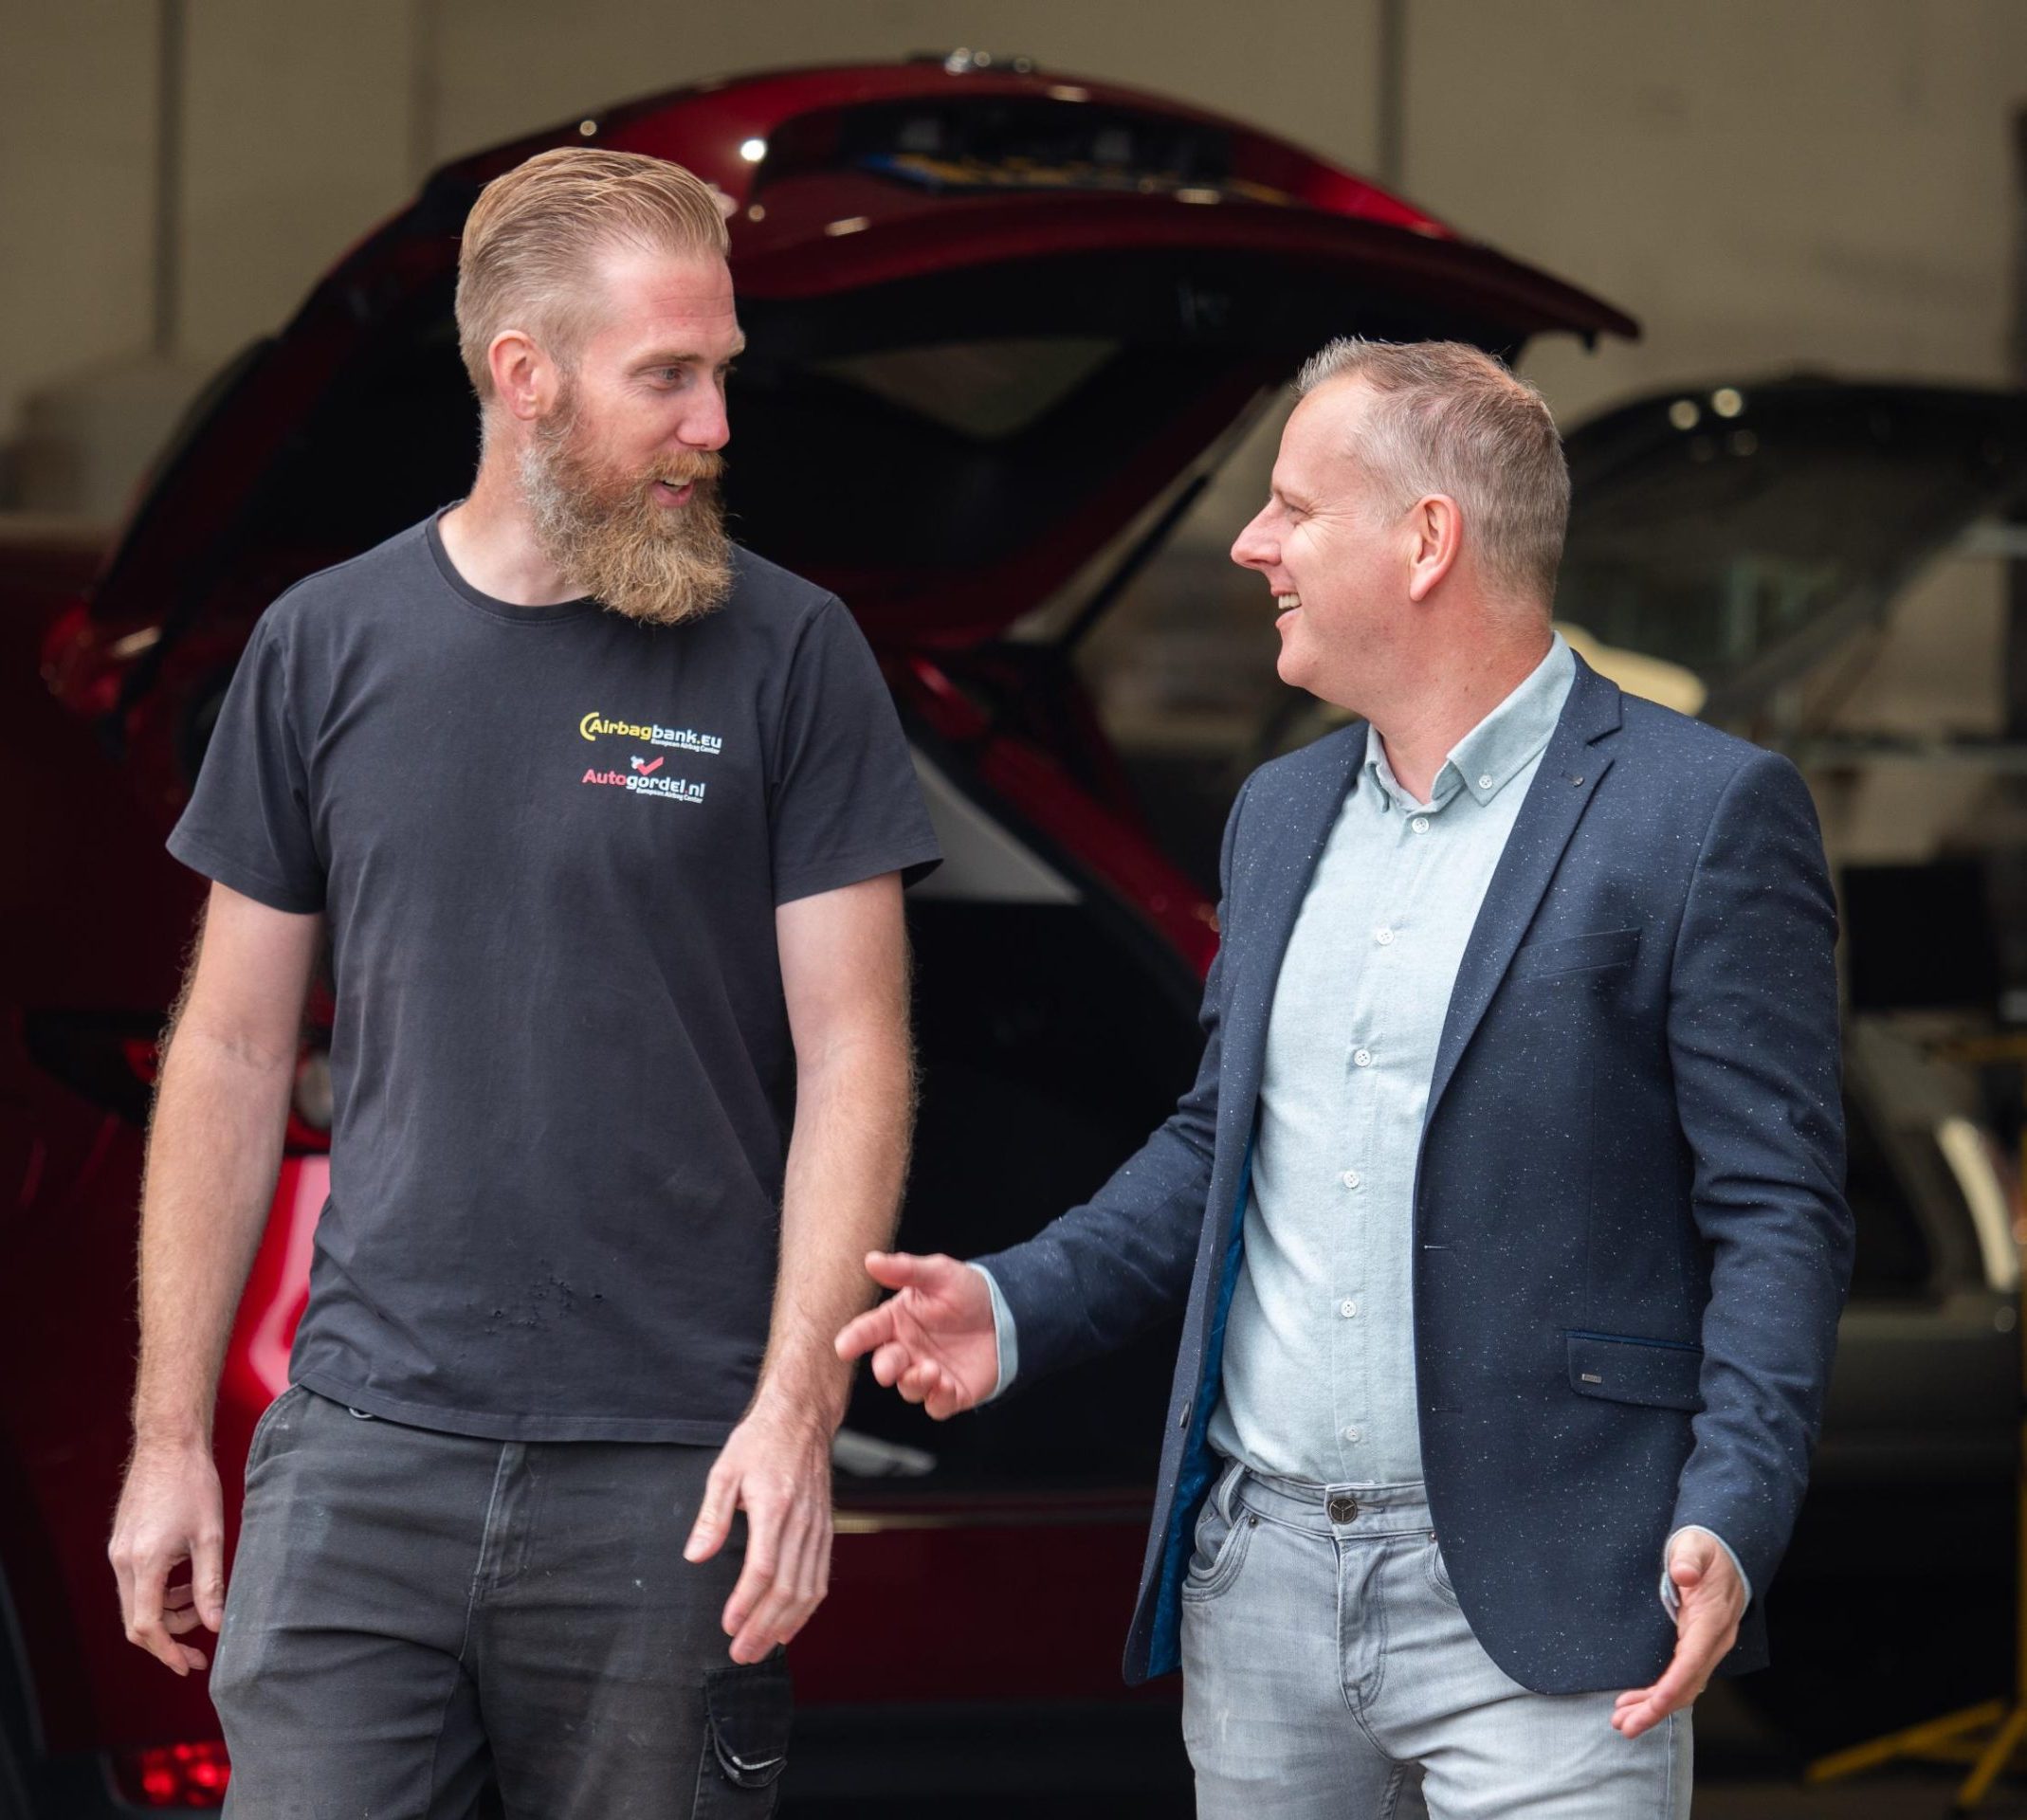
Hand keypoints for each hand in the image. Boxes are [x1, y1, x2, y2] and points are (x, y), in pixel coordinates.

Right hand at [108, 1441, 225, 1675]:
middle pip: (137, 1620)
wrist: (169, 1444)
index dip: (168, 1652)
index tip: (191, 1665)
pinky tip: (186, 1585)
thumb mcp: (211, 1535)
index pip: (147, 1626)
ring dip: (167, 1613)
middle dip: (169, 1638)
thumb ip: (210, 1584)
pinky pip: (136, 1583)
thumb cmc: (195, 1484)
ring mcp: (118, 1552)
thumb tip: (216, 1625)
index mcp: (145, 1563)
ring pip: (136, 1602)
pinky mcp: (122, 1543)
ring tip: (201, 1606)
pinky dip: (159, 1593)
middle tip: (201, 1645)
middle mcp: (123, 1561)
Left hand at [684, 1400, 832, 1663]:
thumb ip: (712, 1516)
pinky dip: (806, 1609)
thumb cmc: (760, 1442)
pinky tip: (789, 1627)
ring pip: (808, 1589)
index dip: (746, 1602)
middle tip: (740, 1652)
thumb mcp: (725, 1470)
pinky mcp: (826, 1530)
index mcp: (775, 1505)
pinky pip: (821, 1577)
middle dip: (763, 1627)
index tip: (728, 1625)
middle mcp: (801, 1521)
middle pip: (787, 1587)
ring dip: (784, 1626)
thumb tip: (695, 1555)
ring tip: (761, 1649)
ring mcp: (818, 1528)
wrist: (802, 1419)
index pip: (763, 1567)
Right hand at [833, 1252, 997, 1419]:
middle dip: (885, 1368)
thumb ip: (906, 1270)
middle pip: (886, 1364)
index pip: (869, 1330)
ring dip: (914, 1382)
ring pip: (908, 1388)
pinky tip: (946, 1384)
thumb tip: (871, 1260)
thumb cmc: (968, 1291)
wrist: (1009, 1313)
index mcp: (898, 1321)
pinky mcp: (951, 1392)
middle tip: (890, 1368)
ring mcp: (928, 1372)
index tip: (843, 1347)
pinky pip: (937, 1405)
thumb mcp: (939, 1273)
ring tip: (931, 1370)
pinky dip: (937, 1399)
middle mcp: (908, 1349)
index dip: (854, 1339)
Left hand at [1612, 1531, 1746, 1737]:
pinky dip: (1660, 1693)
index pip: (1692, 1661)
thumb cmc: (1706, 1547)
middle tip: (1624, 1726)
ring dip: (1654, 1706)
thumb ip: (1688, 1560)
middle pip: (1687, 1685)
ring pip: (1683, 1687)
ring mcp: (1707, 1646)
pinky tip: (1639, 1701)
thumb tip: (1684, 1574)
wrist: (1726, 1549)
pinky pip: (1680, 1677)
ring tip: (1623, 1721)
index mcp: (1712, 1620)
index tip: (1652, 1705)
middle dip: (1656, 1709)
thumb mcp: (1695, 1546)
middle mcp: (1713, 1640)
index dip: (1672, 1686)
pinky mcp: (1697, 1645)